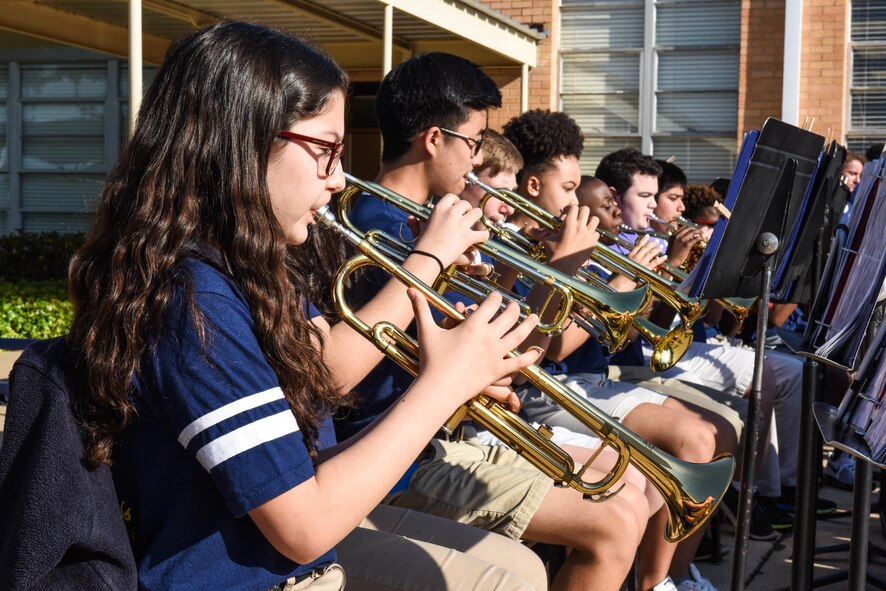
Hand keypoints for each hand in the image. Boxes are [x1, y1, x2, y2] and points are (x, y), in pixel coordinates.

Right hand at [409, 289, 540, 406]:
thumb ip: (420, 308)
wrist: (437, 388)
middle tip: (514, 305)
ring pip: (519, 335)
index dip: (495, 297)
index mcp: (473, 324)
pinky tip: (537, 351)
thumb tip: (408, 289)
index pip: (492, 303)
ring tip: (534, 318)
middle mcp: (488, 336)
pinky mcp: (498, 370)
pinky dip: (530, 357)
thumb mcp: (426, 331)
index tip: (496, 296)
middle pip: (509, 316)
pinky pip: (519, 362)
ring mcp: (495, 354)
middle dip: (513, 308)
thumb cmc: (431, 359)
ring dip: (529, 324)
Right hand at [413, 195, 488, 267]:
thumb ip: (416, 223)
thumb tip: (410, 218)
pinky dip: (484, 235)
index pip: (452, 197)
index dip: (456, 202)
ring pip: (477, 213)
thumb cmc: (422, 245)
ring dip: (478, 219)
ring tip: (476, 225)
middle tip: (467, 218)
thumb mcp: (418, 231)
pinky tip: (481, 238)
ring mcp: (460, 224)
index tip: (457, 208)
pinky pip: (483, 233)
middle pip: (466, 204)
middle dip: (468, 210)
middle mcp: (451, 213)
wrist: (427, 257)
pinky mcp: (467, 237)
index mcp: (439, 209)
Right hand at [539, 205, 599, 274]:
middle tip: (576, 216)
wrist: (563, 268)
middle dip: (580, 211)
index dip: (570, 207)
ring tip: (583, 225)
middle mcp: (580, 228)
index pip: (574, 207)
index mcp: (569, 225)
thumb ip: (538, 233)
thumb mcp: (546, 241)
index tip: (567, 212)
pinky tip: (585, 237)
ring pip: (595, 219)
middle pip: (586, 209)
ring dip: (589, 220)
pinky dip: (592, 233)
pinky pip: (597, 233)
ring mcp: (588, 235)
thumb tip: (528, 229)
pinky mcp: (592, 243)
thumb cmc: (553, 254)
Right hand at [627, 234, 666, 270]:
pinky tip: (665, 256)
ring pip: (651, 253)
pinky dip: (661, 259)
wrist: (624, 280)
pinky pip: (655, 262)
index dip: (643, 239)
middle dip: (652, 243)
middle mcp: (637, 257)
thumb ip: (630, 257)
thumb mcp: (625, 262)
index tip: (647, 235)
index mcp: (631, 255)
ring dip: (657, 249)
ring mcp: (642, 262)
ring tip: (661, 246)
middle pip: (646, 247)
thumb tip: (634, 253)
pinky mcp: (646, 267)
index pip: (638, 245)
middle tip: (657, 241)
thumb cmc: (623, 272)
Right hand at [667, 226, 705, 267]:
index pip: (683, 227)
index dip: (690, 227)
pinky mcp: (686, 245)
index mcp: (673, 235)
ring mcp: (681, 240)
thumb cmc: (671, 255)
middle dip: (696, 228)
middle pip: (688, 228)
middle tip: (700, 230)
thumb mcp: (672, 244)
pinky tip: (703, 238)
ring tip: (703, 233)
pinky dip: (700, 237)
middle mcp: (677, 236)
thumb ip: (677, 239)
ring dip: (699, 231)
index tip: (694, 229)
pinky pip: (695, 239)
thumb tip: (685, 237)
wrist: (670, 261)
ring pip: (692, 232)